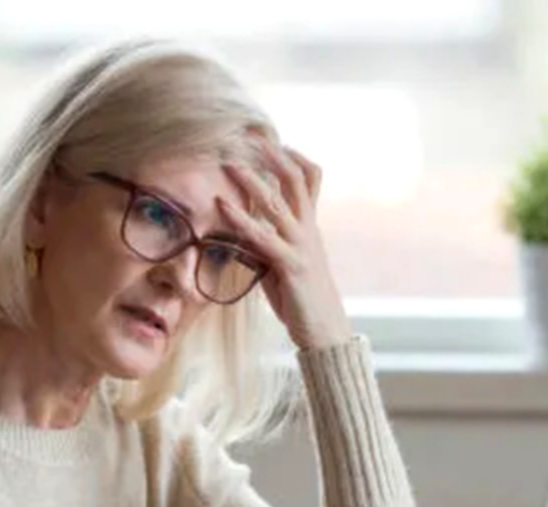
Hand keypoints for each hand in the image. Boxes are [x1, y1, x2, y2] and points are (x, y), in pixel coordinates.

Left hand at [217, 142, 352, 350]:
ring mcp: (302, 245)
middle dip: (272, 155)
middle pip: (296, 180)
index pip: (309, 179)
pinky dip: (241, 218)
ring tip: (229, 163)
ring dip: (252, 180)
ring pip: (278, 203)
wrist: (324, 329)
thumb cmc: (300, 298)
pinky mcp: (291, 265)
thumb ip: (266, 242)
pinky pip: (264, 236)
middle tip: (248, 135)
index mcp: (309, 226)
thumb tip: (241, 231)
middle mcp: (308, 230)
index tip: (272, 139)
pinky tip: (222, 206)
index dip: (293, 156)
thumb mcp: (282, 263)